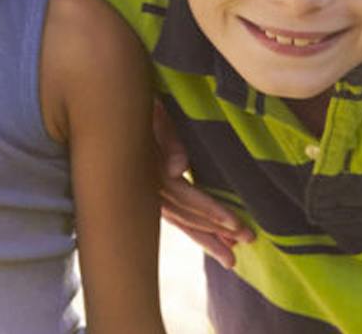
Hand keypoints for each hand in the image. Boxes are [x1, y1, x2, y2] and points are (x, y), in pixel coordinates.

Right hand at [153, 102, 251, 266]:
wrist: (112, 107)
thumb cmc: (139, 105)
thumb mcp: (155, 115)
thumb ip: (169, 140)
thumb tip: (178, 170)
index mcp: (152, 171)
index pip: (188, 198)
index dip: (213, 212)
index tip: (237, 226)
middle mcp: (149, 188)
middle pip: (187, 216)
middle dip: (218, 232)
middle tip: (249, 241)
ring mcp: (147, 193)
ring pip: (180, 221)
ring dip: (207, 238)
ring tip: (231, 257)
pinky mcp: (149, 192)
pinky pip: (174, 216)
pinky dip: (192, 228)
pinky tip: (207, 238)